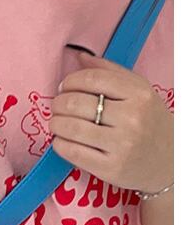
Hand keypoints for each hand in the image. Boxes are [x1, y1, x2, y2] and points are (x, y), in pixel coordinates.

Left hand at [49, 50, 172, 194]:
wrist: (168, 160)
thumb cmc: (148, 122)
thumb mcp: (139, 92)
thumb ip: (110, 72)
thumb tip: (79, 57)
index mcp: (138, 94)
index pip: (92, 79)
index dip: (70, 81)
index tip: (64, 87)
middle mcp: (131, 118)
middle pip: (77, 103)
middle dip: (58, 103)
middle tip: (57, 107)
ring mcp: (121, 145)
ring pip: (71, 128)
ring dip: (55, 124)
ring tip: (56, 123)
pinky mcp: (110, 168)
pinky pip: (72, 152)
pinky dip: (59, 144)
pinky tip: (61, 140)